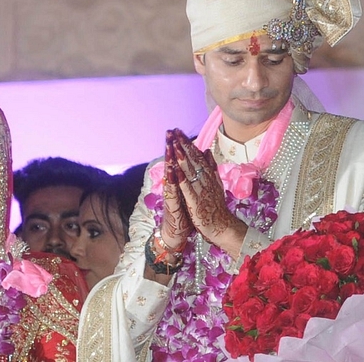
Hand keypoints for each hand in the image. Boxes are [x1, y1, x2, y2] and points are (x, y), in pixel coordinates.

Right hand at [160, 129, 192, 249]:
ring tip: (168, 146)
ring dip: (169, 160)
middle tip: (169, 132)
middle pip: (172, 163)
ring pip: (170, 175)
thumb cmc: (183, 213)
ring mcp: (171, 195)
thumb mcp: (189, 192)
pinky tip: (172, 171)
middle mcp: (173, 186)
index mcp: (178, 182)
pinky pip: (173, 191)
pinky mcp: (173, 205)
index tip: (177, 131)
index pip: (178, 160)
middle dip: (170, 147)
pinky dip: (173, 181)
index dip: (177, 146)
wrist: (176, 233)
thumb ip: (190, 177)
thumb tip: (195, 162)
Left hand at [172, 129, 246, 256]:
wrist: (222, 227)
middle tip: (174, 131)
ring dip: (182, 157)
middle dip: (183, 145)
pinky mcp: (196, 202)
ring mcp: (201, 191)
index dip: (188, 144)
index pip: (197, 157)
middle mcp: (205, 180)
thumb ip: (210, 167)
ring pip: (190, 171)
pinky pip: (187, 189)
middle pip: (193, 160)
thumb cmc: (216, 207)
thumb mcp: (215, 183)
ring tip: (175, 144)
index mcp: (208, 176)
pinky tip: (175, 170)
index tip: (179, 132)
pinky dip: (182, 179)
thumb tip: (206, 151)